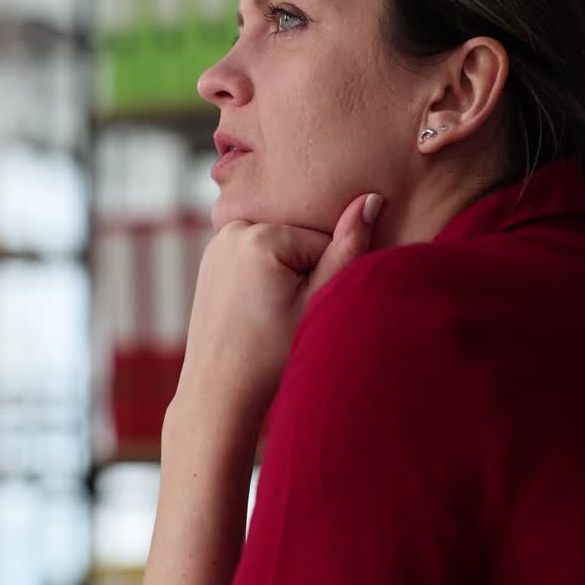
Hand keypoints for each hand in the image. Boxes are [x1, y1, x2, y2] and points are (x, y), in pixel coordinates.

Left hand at [174, 193, 385, 415]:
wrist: (220, 386)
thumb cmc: (272, 353)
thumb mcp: (320, 300)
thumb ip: (349, 249)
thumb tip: (371, 199)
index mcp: (261, 236)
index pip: (323, 240)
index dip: (324, 277)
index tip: (302, 308)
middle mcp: (233, 227)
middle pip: (299, 238)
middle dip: (303, 271)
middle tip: (282, 313)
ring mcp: (218, 240)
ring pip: (280, 245)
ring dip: (285, 271)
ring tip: (268, 310)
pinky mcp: (212, 255)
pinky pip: (257, 252)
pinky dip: (264, 272)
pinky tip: (255, 304)